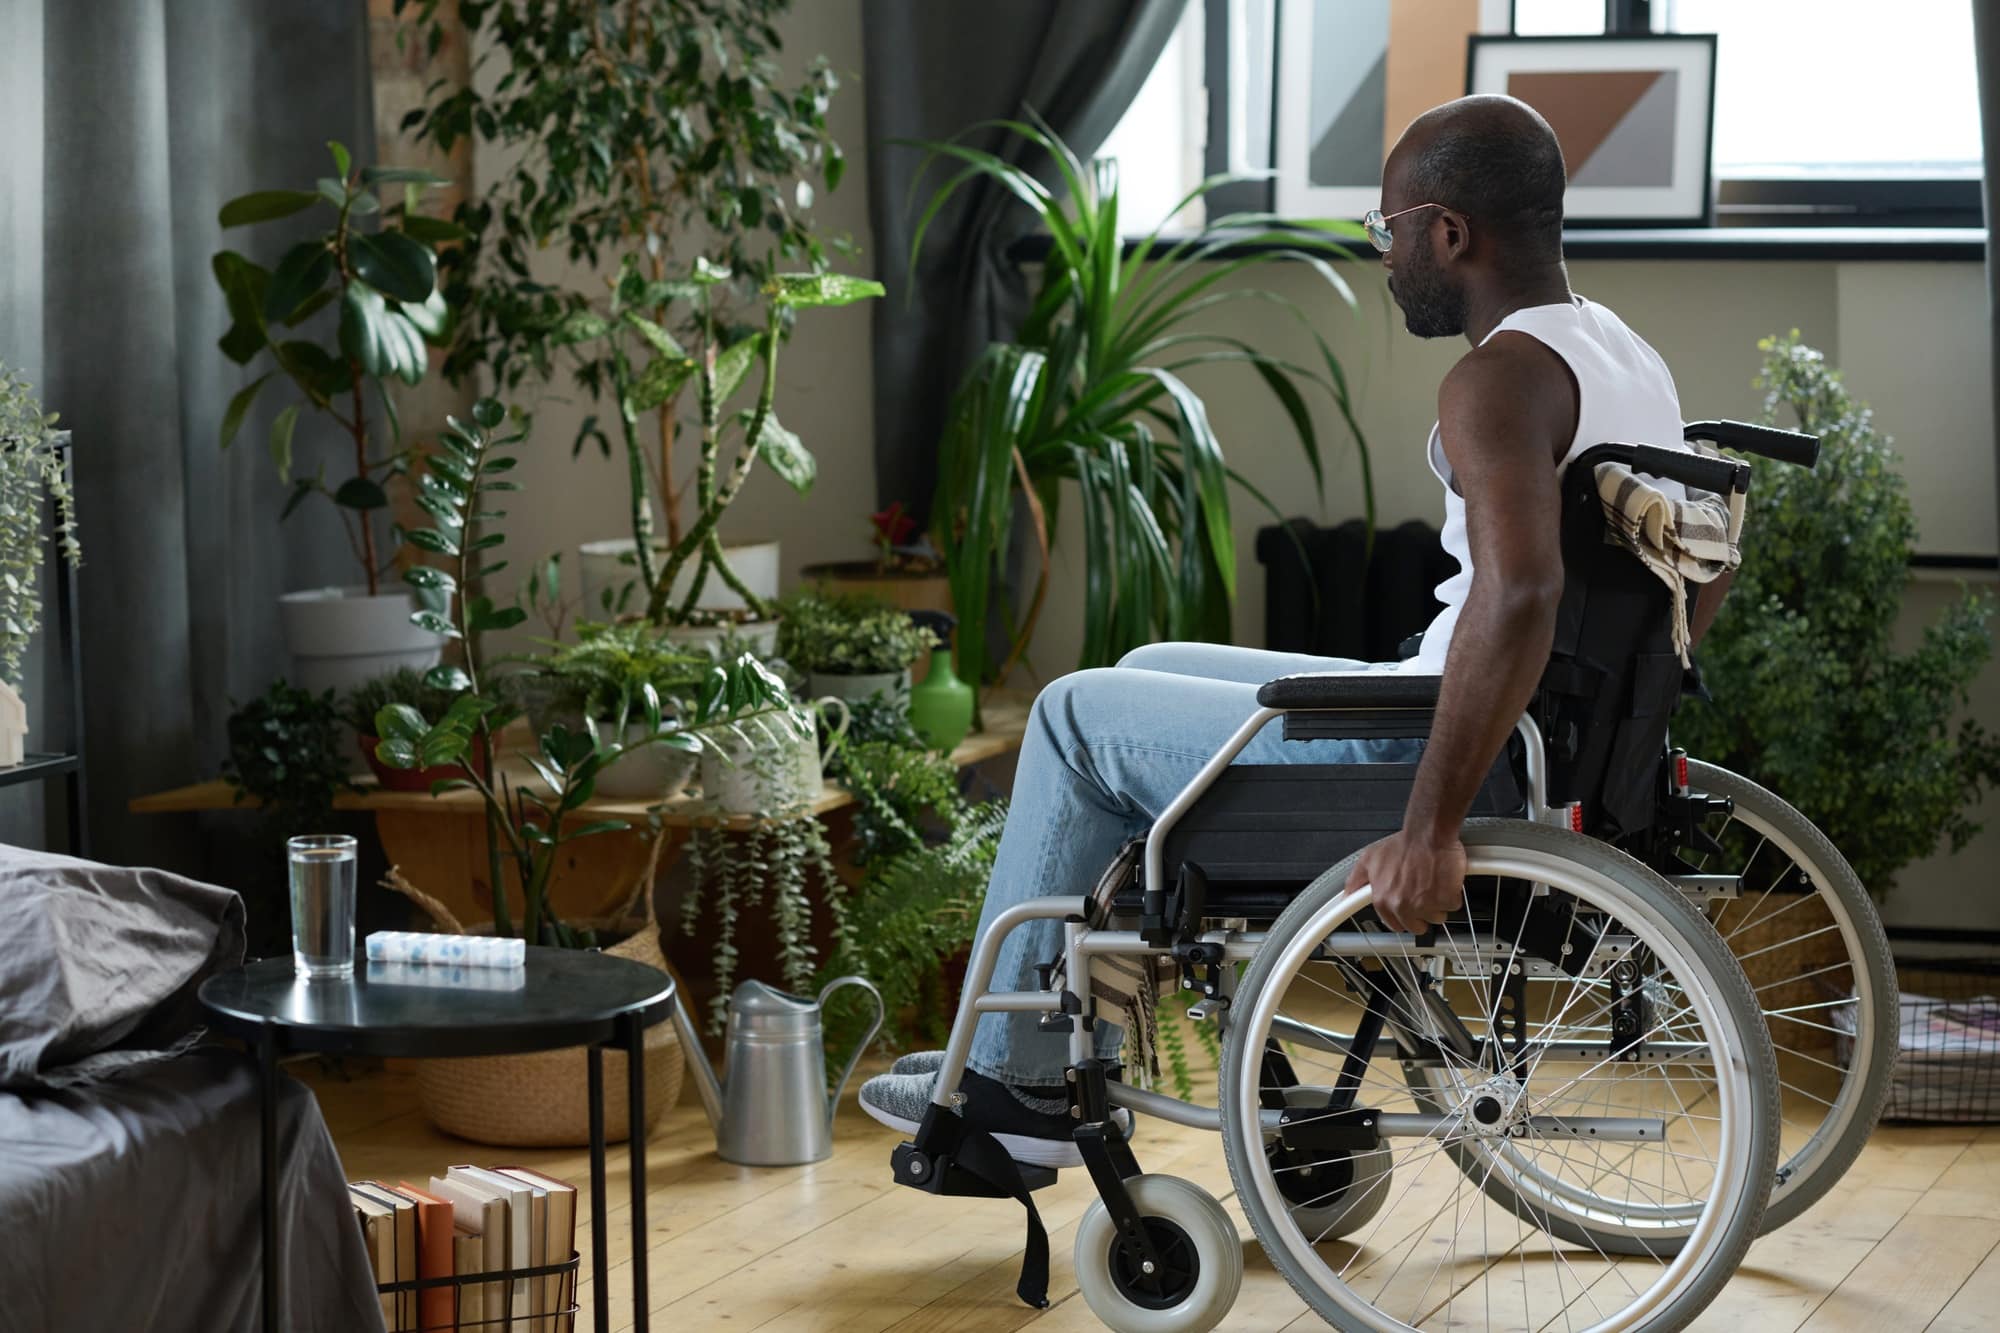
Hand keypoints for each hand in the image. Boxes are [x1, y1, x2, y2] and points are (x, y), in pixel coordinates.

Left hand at [1351, 829, 1468, 934]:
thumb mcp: (1370, 859)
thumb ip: (1356, 880)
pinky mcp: (1446, 900)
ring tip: (1433, 883)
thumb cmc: (1403, 844)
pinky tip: (1444, 880)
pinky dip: (1451, 895)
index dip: (1402, 916)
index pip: (1394, 924)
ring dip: (1437, 903)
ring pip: (1436, 917)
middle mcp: (1403, 906)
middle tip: (1423, 894)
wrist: (1428, 834)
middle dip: (1421, 913)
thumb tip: (1347, 894)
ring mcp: (1425, 905)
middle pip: (1417, 926)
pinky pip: (1452, 906)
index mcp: (1384, 900)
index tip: (1407, 910)